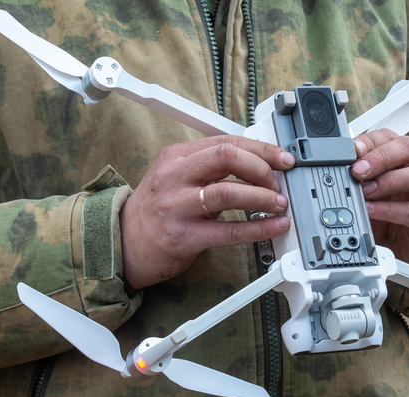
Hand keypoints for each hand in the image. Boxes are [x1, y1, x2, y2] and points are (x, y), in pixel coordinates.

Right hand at [120, 135, 294, 289]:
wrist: (126, 243)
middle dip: (261, 168)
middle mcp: (174, 177)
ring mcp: (177, 207)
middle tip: (277, 181)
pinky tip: (274, 226)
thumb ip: (211, 169)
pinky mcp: (184, 237)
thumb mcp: (178, 177)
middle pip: (227, 157)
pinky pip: (229, 231)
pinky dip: (259, 228)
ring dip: (262, 197)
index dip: (261, 149)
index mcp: (176, 156)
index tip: (282, 158)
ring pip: (229, 192)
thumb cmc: (158, 209)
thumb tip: (258, 167)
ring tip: (279, 203)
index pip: (225, 142)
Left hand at [351, 129, 408, 268]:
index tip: (351, 150)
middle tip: (357, 170)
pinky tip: (370, 210)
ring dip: (389, 180)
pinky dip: (388, 209)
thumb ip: (358, 181)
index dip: (369, 141)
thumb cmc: (392, 214)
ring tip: (365, 190)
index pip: (390, 138)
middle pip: (408, 149)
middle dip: (379, 157)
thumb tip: (334, 173)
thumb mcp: (372, 193)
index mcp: (405, 158)